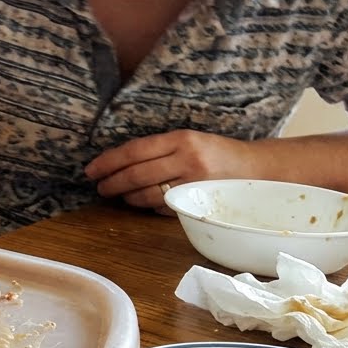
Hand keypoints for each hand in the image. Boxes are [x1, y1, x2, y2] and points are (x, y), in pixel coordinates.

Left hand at [84, 129, 255, 212]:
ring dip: (128, 197)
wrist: (256, 168)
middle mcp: (187, 160)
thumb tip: (120, 163)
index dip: (108, 162)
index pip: (134, 151)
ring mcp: (194, 184)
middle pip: (137, 174)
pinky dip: (150, 206)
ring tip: (119, 196)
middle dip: (112, 183)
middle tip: (100, 188)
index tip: (91, 170)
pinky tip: (142, 203)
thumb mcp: (189, 141)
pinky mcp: (200, 203)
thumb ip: (159, 150)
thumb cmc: (215, 152)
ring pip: (149, 194)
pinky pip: (165, 207)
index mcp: (180, 139)